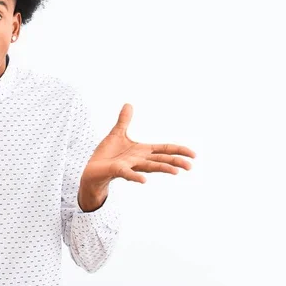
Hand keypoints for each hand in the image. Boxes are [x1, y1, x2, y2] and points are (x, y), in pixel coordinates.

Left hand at [80, 103, 195, 197]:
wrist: (92, 170)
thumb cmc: (107, 154)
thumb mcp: (117, 134)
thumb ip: (124, 121)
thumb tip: (128, 104)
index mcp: (141, 151)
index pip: (163, 149)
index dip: (178, 150)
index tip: (193, 154)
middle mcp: (138, 160)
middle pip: (160, 159)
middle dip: (175, 162)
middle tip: (190, 166)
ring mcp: (129, 166)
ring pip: (149, 167)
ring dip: (162, 168)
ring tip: (176, 172)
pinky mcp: (117, 170)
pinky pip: (128, 174)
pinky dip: (136, 177)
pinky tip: (144, 181)